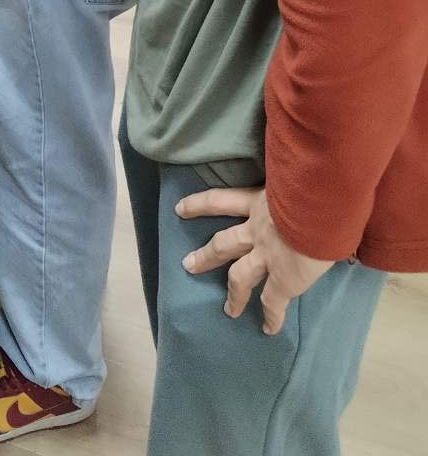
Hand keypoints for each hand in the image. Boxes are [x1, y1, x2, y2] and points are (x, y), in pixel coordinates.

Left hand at [177, 186, 332, 334]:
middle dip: (206, 256)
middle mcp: (257, 229)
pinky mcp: (284, 279)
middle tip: (187, 265)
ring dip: (232, 294)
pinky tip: (269, 329)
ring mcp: (268, 255)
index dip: (199, 204)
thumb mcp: (294, 173)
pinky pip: (273, 302)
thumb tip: (302, 177)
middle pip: (223, 243)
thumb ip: (291, 179)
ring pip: (239, 276)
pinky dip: (272, 317)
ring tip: (227, 309)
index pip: (222, 201)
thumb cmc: (314, 180)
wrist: (322, 203)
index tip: (179, 209)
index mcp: (259, 201)